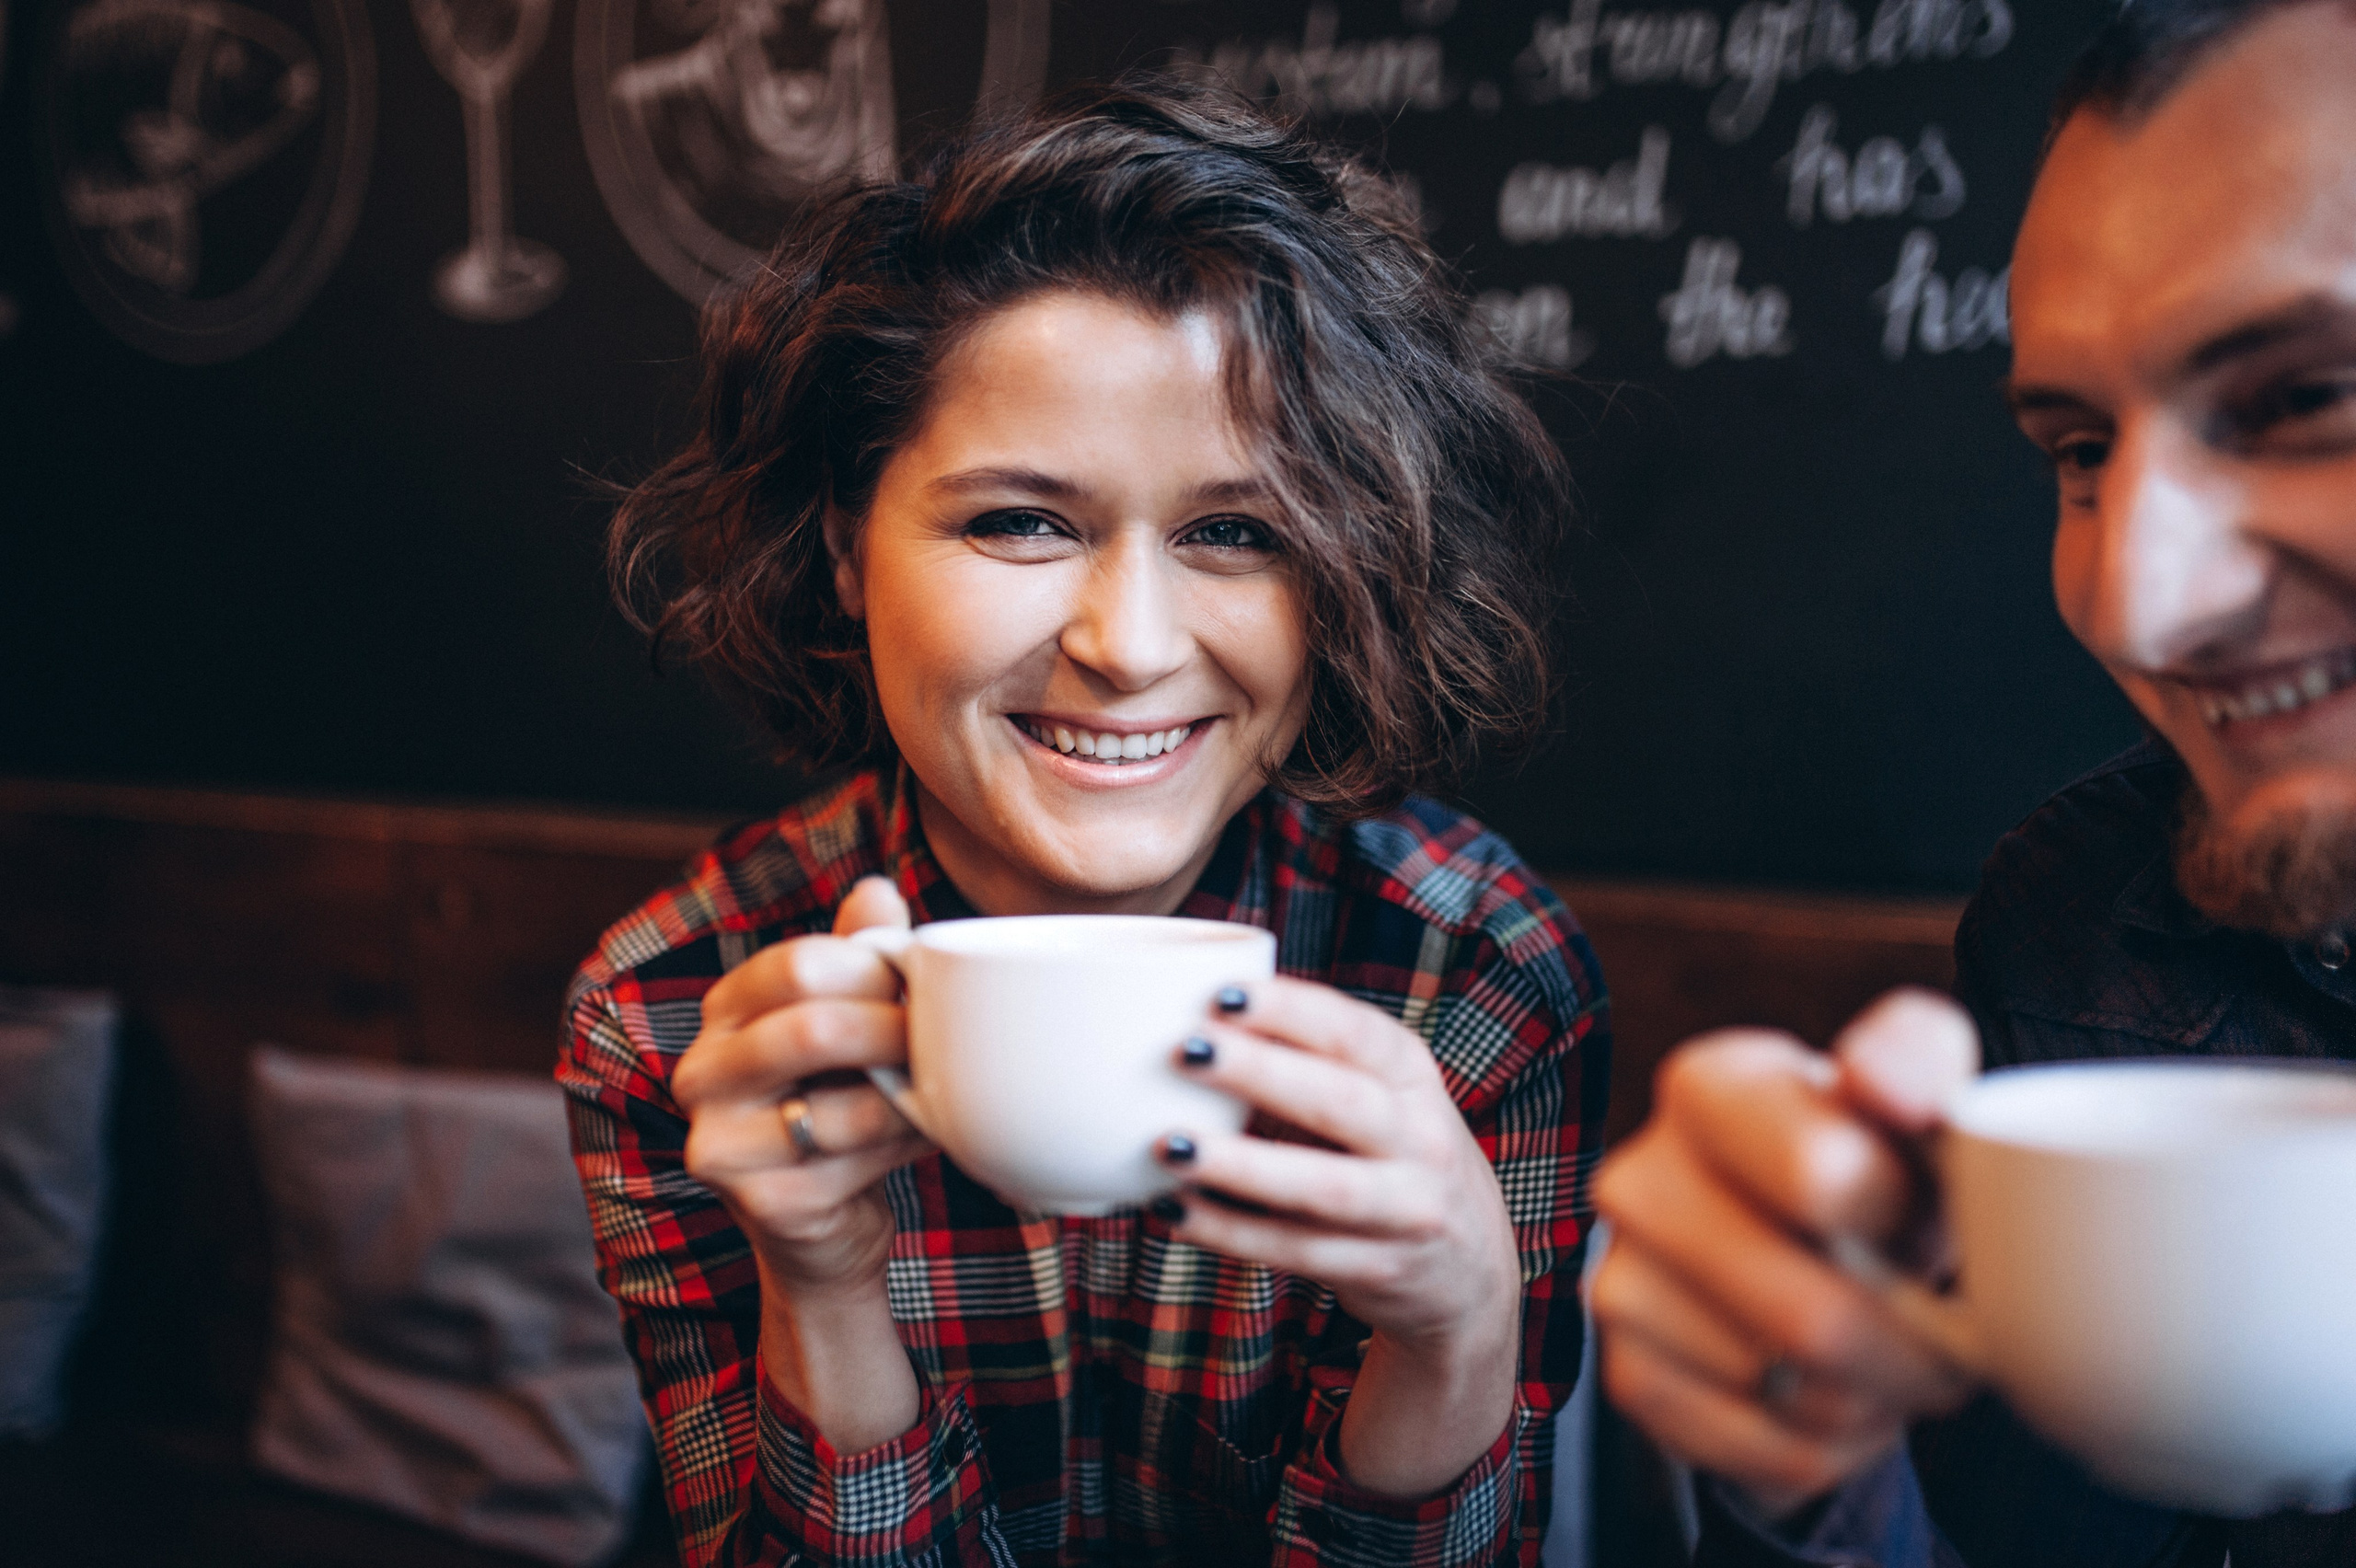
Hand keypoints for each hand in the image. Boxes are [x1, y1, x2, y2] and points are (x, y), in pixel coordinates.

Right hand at [671, 876, 932, 1298]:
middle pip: (813, 1030)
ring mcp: (722, 1144)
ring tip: (945, 1086)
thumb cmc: (839, 1101)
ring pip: (844, 1105)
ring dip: (913, 1096)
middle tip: (941, 1036)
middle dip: (896, 1029)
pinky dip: (907, 1142)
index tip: (920, 981)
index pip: (797, 965)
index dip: (874, 969)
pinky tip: (929, 1132)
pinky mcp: (763, 1204)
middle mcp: (702, 1074)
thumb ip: (855, 955)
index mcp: (723, 1011)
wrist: (822, 1225)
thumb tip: (876, 889)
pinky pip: (859, 1161)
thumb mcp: (844, 1019)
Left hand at [1158, 976, 1522, 1496]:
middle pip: (1340, 1101)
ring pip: (1322, 1187)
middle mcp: (1422, 1139)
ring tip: (1170, 1146)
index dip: (1290, 1010)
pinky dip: (1230, 1232)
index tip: (1222, 994)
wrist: (1467, 1268)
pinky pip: (1296, 1250)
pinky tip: (1175, 1210)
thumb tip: (1185, 1019)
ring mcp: (1407, 1210)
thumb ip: (1304, 1062)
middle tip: (1185, 1050)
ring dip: (1240, 1166)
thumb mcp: (1377, 1097)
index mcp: (1412, 1076)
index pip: (1355, 1032)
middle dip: (1261, 1072)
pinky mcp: (1379, 1270)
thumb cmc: (1388, 1155)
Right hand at [1589, 989, 1981, 1515]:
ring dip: (1881, 1399)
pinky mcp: (1626, 1376)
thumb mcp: (1916, 1100)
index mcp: (1708, 1087)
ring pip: (1801, 1395)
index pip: (1818, 1177)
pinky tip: (1836, 1394)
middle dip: (1916, 1351)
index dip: (1905, 1225)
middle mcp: (1638, 1177)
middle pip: (1813, 1318)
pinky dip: (1835, 1446)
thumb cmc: (1874, 1165)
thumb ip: (1918, 1059)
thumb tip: (1885, 1087)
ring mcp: (1617, 1281)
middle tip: (1948, 1336)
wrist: (1807, 1251)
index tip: (1921, 1219)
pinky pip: (1770, 1452)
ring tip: (1888, 1356)